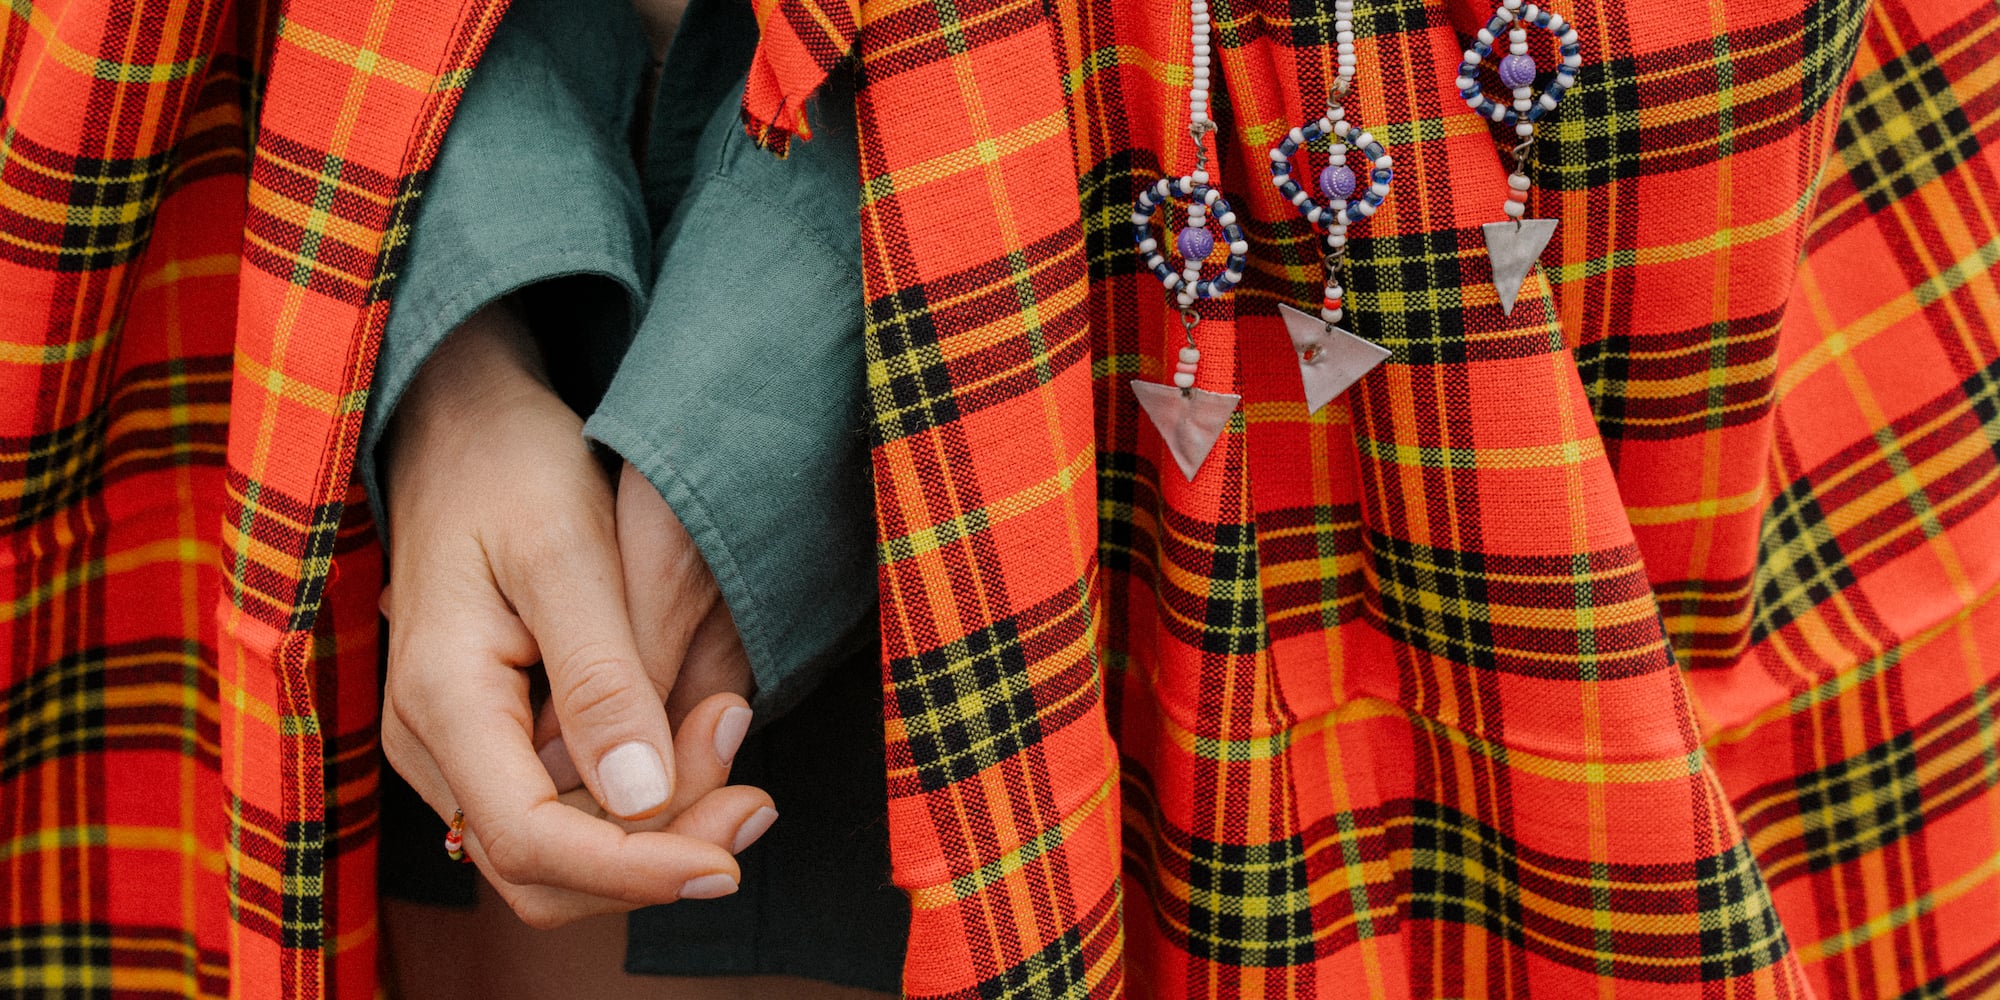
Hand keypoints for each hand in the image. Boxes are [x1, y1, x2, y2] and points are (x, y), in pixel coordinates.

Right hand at [378, 301, 772, 927]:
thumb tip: (642, 798)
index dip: (637, 872)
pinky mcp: (488, 735)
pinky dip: (637, 789)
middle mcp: (432, 744)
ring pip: (559, 847)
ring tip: (732, 728)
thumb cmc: (513, 467)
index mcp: (443, 700)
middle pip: (544, 870)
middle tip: (757, 792)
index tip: (731, 864)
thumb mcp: (566, 553)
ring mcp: (453, 747)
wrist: (462, 424)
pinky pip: (561, 804)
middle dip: (657, 852)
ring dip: (658, 820)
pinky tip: (700, 726)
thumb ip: (602, 678)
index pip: (532, 843)